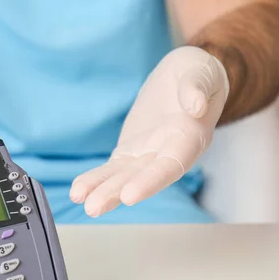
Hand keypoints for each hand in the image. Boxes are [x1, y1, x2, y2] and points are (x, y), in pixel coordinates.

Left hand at [70, 46, 229, 216]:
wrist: (184, 77)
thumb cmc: (198, 73)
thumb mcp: (200, 72)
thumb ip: (197, 88)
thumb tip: (195, 107)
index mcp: (190, 139)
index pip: (171, 165)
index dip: (150, 181)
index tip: (129, 195)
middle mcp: (169, 154)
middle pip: (141, 178)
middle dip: (116, 193)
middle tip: (93, 207)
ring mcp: (147, 156)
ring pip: (123, 177)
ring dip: (102, 191)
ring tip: (80, 201)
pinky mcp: (130, 152)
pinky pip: (111, 169)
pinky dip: (95, 179)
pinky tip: (78, 192)